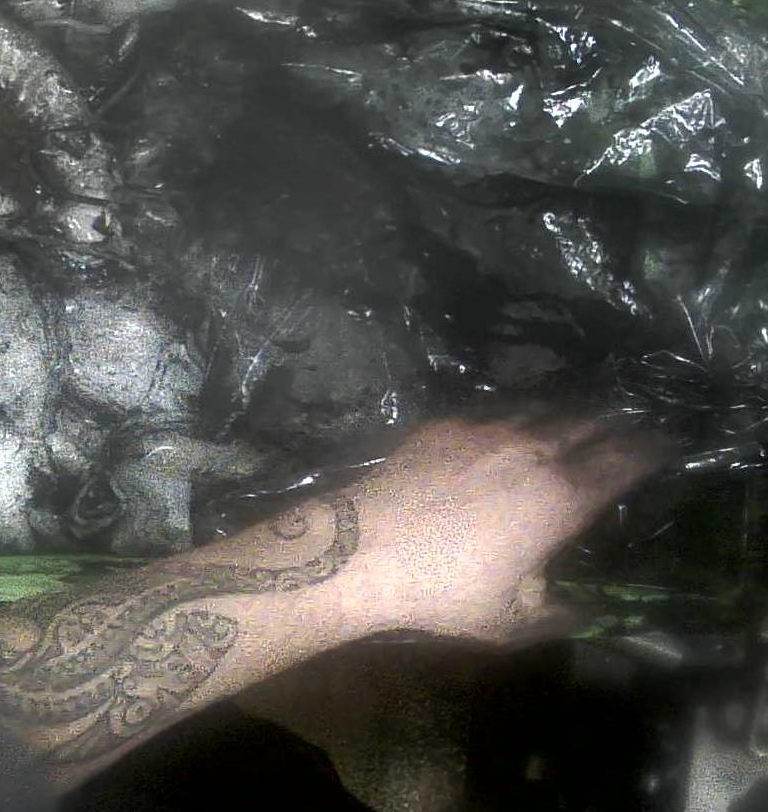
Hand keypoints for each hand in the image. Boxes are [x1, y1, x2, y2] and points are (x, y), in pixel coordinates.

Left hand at [338, 414, 667, 642]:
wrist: (359, 549)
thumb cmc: (441, 591)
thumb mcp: (513, 621)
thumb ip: (564, 613)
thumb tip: (593, 610)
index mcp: (562, 496)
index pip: (627, 459)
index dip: (654, 448)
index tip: (668, 444)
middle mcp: (533, 448)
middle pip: (593, 420)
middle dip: (619, 420)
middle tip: (632, 423)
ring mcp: (486, 428)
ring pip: (546, 404)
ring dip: (574, 406)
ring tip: (586, 410)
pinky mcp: (445, 422)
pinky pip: (499, 404)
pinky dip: (523, 406)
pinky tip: (522, 413)